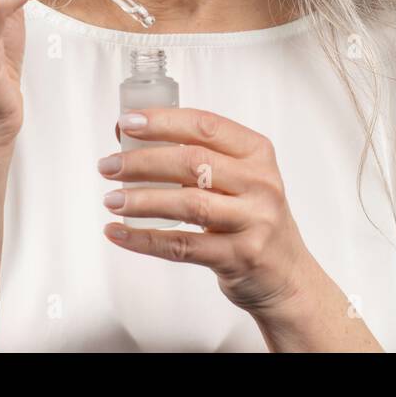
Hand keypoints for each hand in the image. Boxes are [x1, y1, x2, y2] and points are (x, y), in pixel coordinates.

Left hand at [100, 108, 317, 317]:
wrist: (286, 274)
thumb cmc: (253, 217)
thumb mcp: (239, 178)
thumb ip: (194, 156)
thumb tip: (129, 137)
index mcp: (257, 153)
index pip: (205, 126)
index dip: (162, 122)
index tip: (127, 123)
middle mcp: (260, 184)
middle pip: (192, 162)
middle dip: (141, 162)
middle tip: (108, 166)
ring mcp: (253, 222)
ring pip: (188, 204)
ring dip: (141, 200)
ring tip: (111, 198)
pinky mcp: (239, 257)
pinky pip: (182, 246)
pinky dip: (144, 239)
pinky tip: (118, 232)